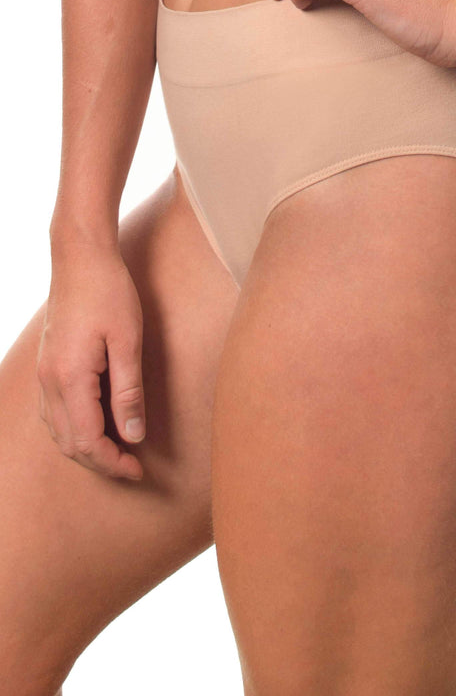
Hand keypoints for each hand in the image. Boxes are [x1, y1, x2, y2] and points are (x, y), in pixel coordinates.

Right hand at [36, 242, 145, 480]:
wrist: (81, 258)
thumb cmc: (110, 293)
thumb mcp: (128, 342)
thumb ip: (129, 392)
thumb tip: (133, 435)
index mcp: (70, 378)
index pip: (87, 441)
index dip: (113, 462)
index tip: (138, 470)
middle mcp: (50, 381)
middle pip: (68, 443)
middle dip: (99, 461)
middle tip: (132, 466)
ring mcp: (44, 373)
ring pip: (57, 431)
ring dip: (85, 447)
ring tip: (118, 450)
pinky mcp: (47, 364)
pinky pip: (53, 412)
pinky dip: (73, 428)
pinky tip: (96, 424)